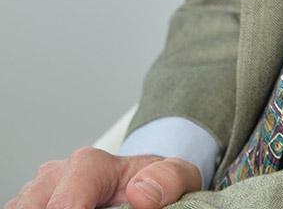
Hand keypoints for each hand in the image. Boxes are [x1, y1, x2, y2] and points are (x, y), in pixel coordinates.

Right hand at [6, 150, 201, 208]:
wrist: (142, 178)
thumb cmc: (156, 179)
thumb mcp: (176, 174)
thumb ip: (167, 179)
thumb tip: (140, 194)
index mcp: (91, 165)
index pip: (66, 200)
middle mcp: (57, 174)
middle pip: (33, 205)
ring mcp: (40, 190)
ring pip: (19, 207)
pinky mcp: (32, 202)